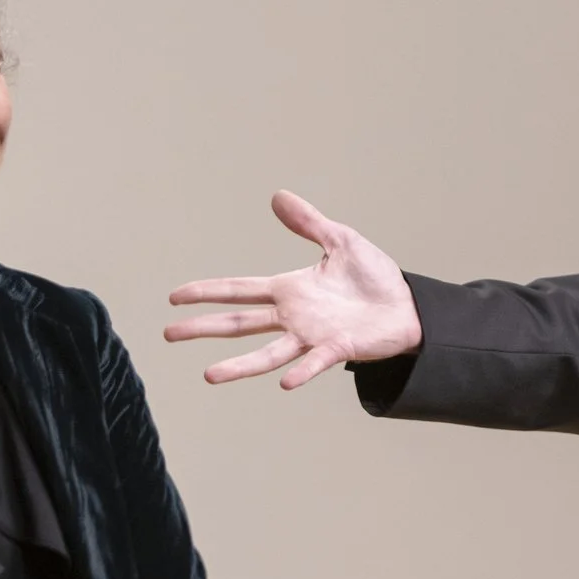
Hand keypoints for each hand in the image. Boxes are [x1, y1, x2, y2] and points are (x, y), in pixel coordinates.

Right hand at [164, 193, 422, 388]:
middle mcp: (293, 317)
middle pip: (239, 324)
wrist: (409, 307)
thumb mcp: (341, 240)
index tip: (174, 296)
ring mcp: (313, 336)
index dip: (206, 292)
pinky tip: (284, 383)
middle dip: (203, 328)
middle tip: (168, 334)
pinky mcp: (339, 349)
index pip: (238, 291)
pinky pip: (316, 362)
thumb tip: (277, 196)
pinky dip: (301, 372)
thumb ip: (309, 222)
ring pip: (267, 353)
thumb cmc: (375, 278)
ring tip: (209, 375)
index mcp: (289, 290)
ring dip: (239, 365)